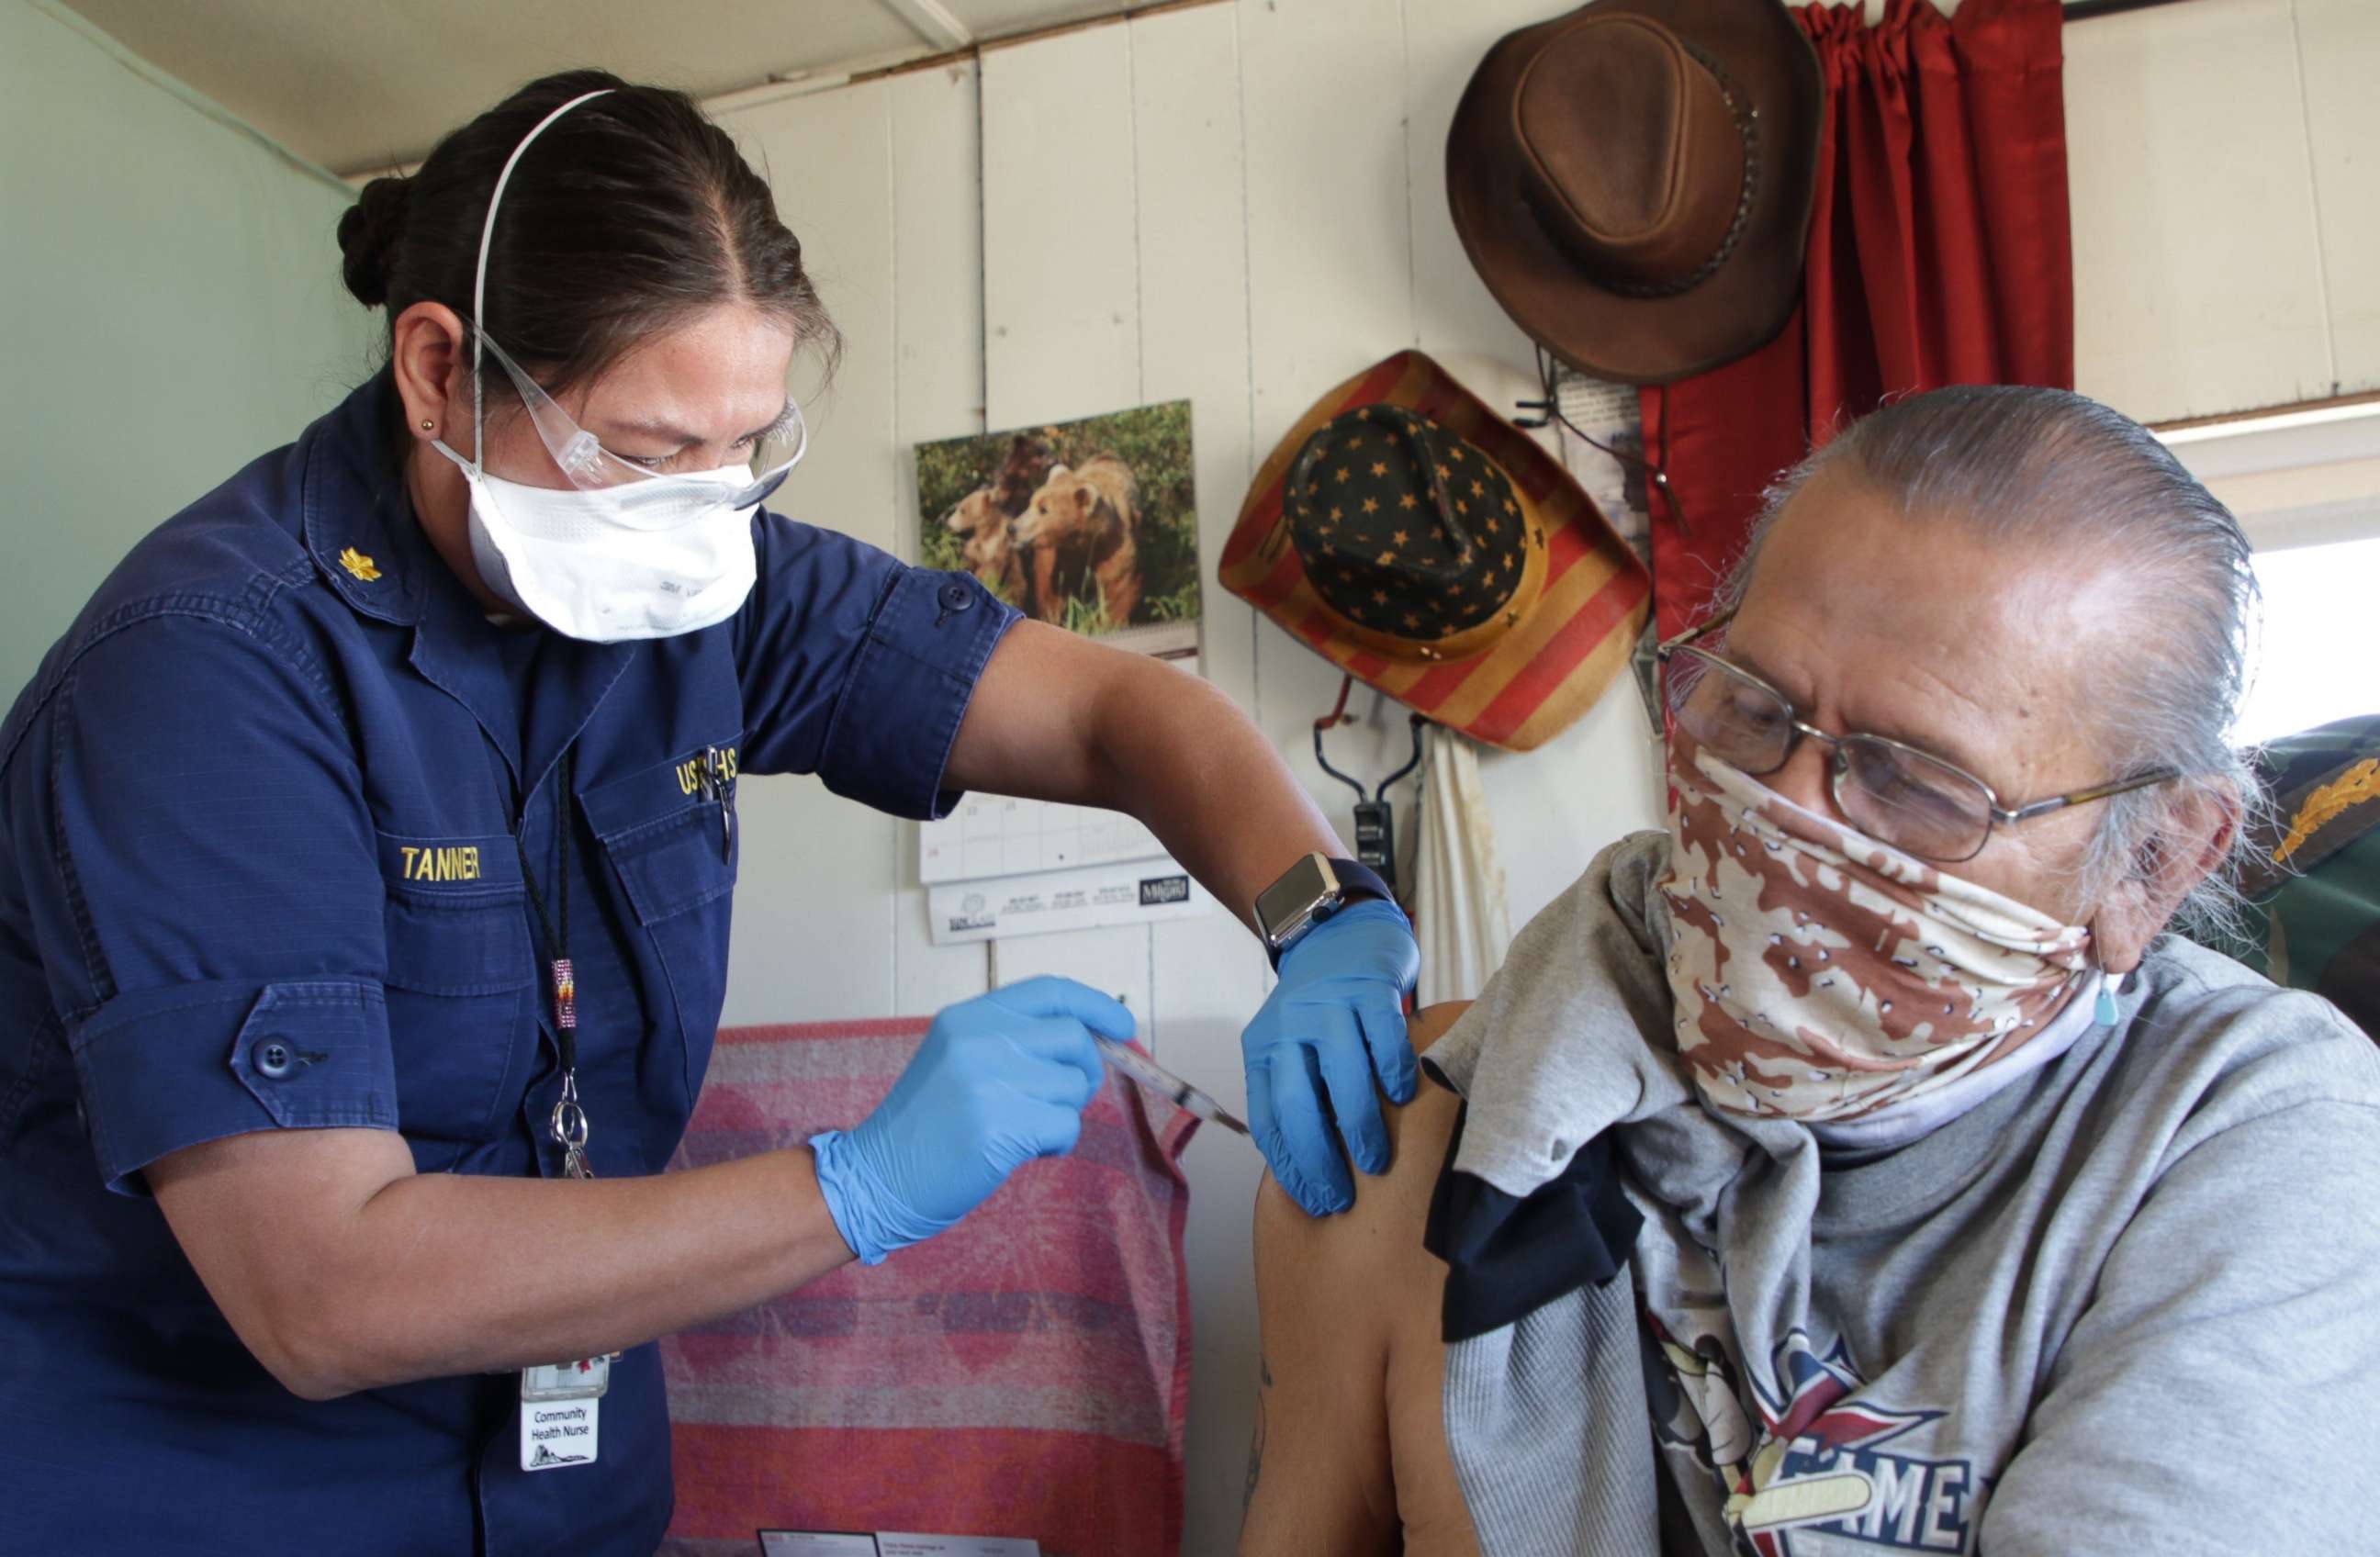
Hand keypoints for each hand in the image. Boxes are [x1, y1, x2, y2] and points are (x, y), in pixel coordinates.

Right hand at [810, 977, 1130, 1263]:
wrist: (874, 1178)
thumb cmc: (923, 1127)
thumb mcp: (957, 1061)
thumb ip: (1012, 1042)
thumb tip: (1090, 1040)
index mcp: (967, 1017)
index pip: (1050, 991)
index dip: (1095, 1005)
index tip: (1123, 1027)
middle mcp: (978, 1040)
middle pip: (1073, 1037)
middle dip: (1084, 1071)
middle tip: (1059, 1100)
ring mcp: (987, 1081)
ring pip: (1072, 1085)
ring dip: (1061, 1113)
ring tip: (1019, 1130)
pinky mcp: (998, 1127)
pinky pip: (1065, 1126)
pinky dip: (1056, 1143)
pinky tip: (1020, 1152)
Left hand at [1240, 899, 1419, 1215]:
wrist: (1341, 931)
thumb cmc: (1320, 1007)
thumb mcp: (1291, 1045)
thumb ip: (1296, 1091)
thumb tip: (1312, 1166)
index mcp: (1264, 1048)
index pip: (1268, 1119)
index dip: (1289, 1165)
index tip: (1313, 1201)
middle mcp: (1289, 1028)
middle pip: (1299, 1106)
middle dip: (1320, 1161)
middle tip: (1342, 1197)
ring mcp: (1329, 1007)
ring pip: (1344, 1079)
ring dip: (1361, 1129)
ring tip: (1376, 1163)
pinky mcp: (1369, 989)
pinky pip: (1383, 1041)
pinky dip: (1394, 1074)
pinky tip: (1403, 1098)